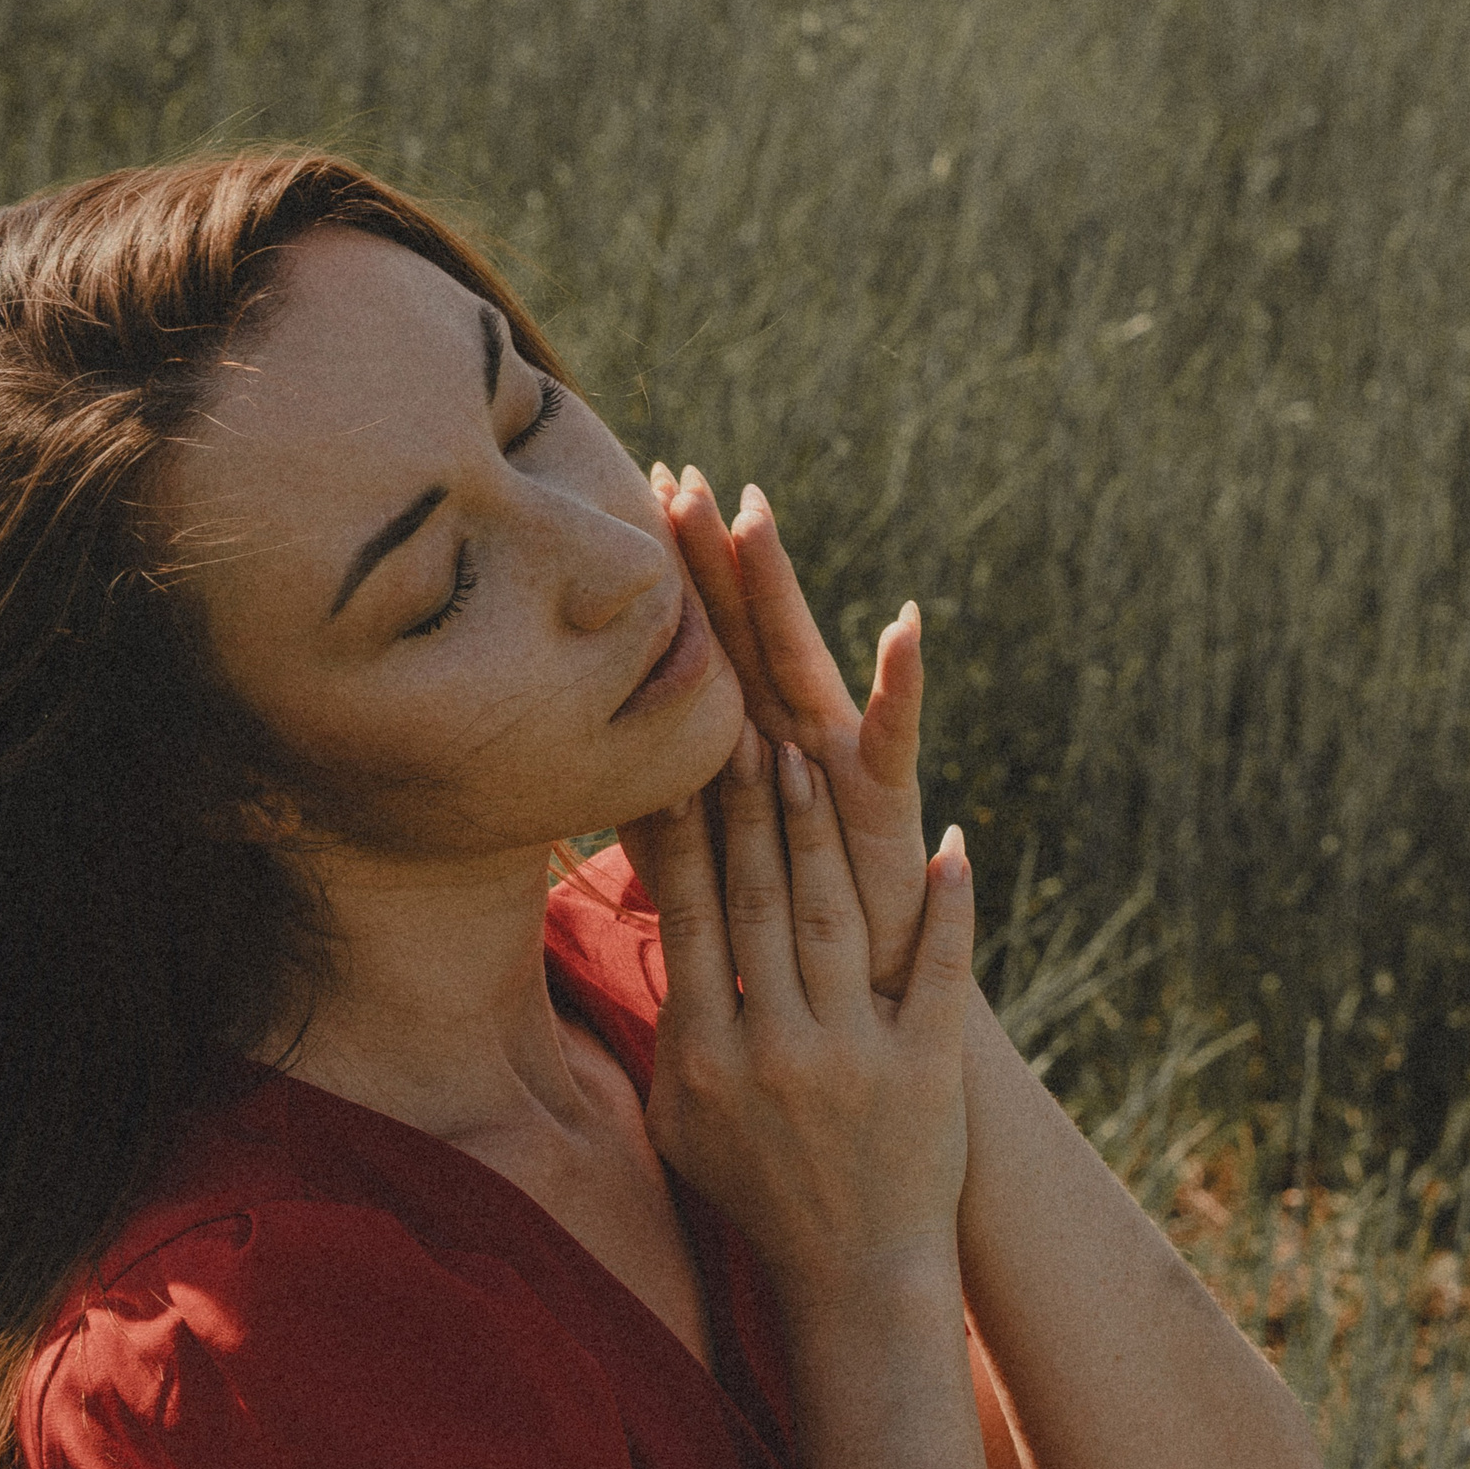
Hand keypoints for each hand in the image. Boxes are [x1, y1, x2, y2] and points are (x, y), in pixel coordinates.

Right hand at [617, 715, 978, 1304]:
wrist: (854, 1277)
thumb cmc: (757, 1191)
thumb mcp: (682, 1122)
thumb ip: (668, 1034)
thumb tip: (655, 944)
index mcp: (707, 1058)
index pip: (693, 921)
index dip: (685, 838)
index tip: (676, 766)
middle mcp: (775, 1051)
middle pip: (760, 901)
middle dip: (751, 808)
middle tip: (746, 728)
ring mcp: (854, 1057)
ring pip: (834, 918)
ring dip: (820, 831)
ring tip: (810, 754)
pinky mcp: (926, 1069)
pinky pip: (937, 970)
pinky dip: (948, 906)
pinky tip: (951, 842)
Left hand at [648, 463, 930, 999]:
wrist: (864, 997)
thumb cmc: (780, 937)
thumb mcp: (697, 866)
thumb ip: (650, 814)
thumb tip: (564, 777)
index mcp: (742, 744)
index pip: (696, 645)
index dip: (664, 580)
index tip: (626, 501)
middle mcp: (790, 734)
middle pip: (742, 629)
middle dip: (710, 553)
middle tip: (678, 471)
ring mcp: (837, 756)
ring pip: (800, 656)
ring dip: (779, 585)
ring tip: (757, 512)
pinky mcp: (883, 797)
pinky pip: (894, 733)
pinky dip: (902, 681)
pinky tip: (905, 624)